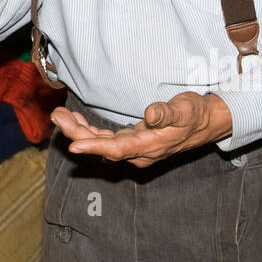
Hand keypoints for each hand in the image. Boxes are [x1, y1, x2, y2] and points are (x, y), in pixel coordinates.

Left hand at [50, 92, 233, 168]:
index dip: (94, 147)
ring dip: (79, 131)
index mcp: (150, 146)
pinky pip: (105, 139)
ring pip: (100, 143)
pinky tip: (75, 121)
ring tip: (58, 115)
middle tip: (56, 116)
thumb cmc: (195, 114)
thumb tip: (150, 114)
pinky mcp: (132, 141)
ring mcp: (134, 148)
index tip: (73, 146)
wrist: (205, 122)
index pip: (117, 150)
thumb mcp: (185, 109)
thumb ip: (167, 113)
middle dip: (77, 134)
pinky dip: (89, 130)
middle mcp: (139, 152)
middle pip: (102, 147)